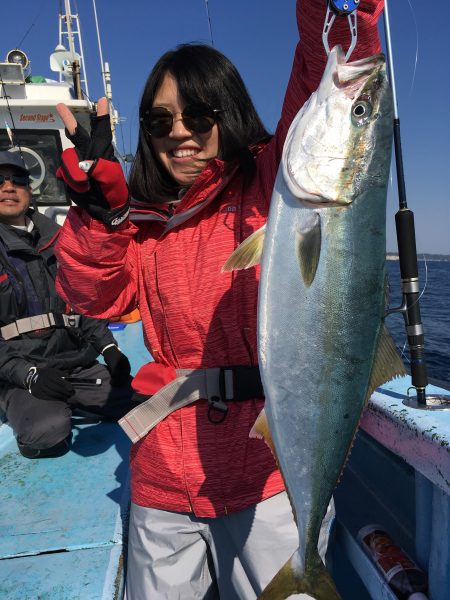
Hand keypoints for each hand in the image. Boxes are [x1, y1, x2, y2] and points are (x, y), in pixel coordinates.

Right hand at [25, 367, 74, 401]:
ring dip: (61, 396)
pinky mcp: (36, 393)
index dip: (65, 384)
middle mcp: (42, 380)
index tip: (71, 388)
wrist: (32, 377)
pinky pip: (47, 397)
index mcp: (48, 373)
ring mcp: (38, 387)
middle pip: (55, 388)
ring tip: (67, 397)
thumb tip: (71, 379)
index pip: (58, 380)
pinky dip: (55, 399)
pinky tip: (61, 399)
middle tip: (72, 394)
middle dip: (65, 392)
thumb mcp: (54, 371)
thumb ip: (62, 374)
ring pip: (52, 393)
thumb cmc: (47, 374)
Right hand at [56, 98, 128, 227]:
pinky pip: (64, 172)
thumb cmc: (114, 192)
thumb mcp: (112, 180)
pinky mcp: (69, 175)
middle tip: (60, 105)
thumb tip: (85, 164)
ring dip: (76, 174)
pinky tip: (81, 188)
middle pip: (77, 135)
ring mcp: (77, 164)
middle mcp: (89, 155)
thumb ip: (101, 169)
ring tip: (87, 185)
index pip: (102, 131)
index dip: (101, 116)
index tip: (103, 100)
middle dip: (69, 120)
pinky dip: (71, 181)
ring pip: (68, 159)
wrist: (105, 211)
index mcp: (103, 153)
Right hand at [102, 345, 130, 386]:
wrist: (109, 349)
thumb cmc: (114, 356)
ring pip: (119, 375)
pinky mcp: (113, 364)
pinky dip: (113, 379)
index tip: (121, 382)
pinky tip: (111, 381)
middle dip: (121, 381)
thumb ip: (122, 367)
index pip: (127, 372)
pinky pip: (114, 373)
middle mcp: (124, 363)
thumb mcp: (120, 361)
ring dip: (116, 381)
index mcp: (126, 362)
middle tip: (117, 385)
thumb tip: (123, 376)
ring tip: (113, 384)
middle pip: (124, 374)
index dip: (124, 378)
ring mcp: (119, 363)